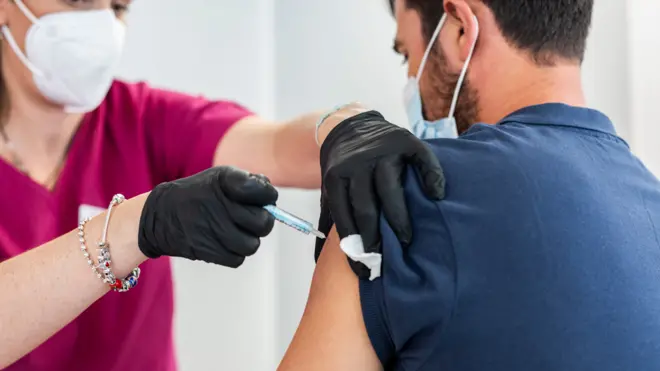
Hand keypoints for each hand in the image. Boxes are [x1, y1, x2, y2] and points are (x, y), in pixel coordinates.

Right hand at [138, 166, 277, 267]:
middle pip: (263, 224)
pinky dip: (233, 254)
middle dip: (260, 223)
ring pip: (252, 245)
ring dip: (246, 240)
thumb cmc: (198, 195)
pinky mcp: (209, 251)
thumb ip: (249, 182)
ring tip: (233, 231)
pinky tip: (223, 242)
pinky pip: (238, 259)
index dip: (268, 197)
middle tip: (248, 220)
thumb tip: (270, 194)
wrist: (160, 214)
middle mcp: (223, 204)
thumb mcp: (221, 177)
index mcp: (228, 180)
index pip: (266, 192)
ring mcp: (216, 229)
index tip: (262, 199)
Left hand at [315, 110, 444, 278]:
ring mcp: (381, 151)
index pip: (344, 217)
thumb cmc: (342, 169)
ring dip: (398, 217)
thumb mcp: (330, 190)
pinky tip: (436, 196)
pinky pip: (421, 161)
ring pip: (390, 188)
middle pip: (366, 206)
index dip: (353, 246)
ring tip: (407, 240)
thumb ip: (329, 220)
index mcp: (335, 178)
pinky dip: (430, 177)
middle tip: (385, 261)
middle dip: (375, 237)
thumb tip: (318, 260)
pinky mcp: (405, 141)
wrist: (349, 125)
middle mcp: (356, 164)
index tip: (363, 270)